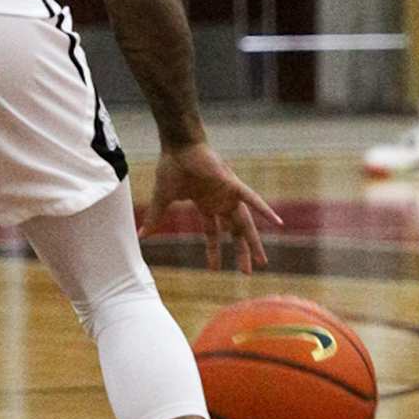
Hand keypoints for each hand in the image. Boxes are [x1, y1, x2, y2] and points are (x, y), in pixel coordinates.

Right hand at [142, 140, 281, 273]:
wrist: (178, 145)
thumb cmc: (171, 166)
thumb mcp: (162, 199)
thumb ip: (155, 218)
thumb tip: (141, 235)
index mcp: (206, 203)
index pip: (212, 232)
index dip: (213, 250)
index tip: (213, 269)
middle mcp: (220, 201)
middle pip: (234, 231)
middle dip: (241, 251)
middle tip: (247, 273)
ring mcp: (228, 194)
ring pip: (245, 222)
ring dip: (253, 242)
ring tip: (261, 262)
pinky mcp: (232, 185)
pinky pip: (252, 199)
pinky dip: (264, 210)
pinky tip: (277, 222)